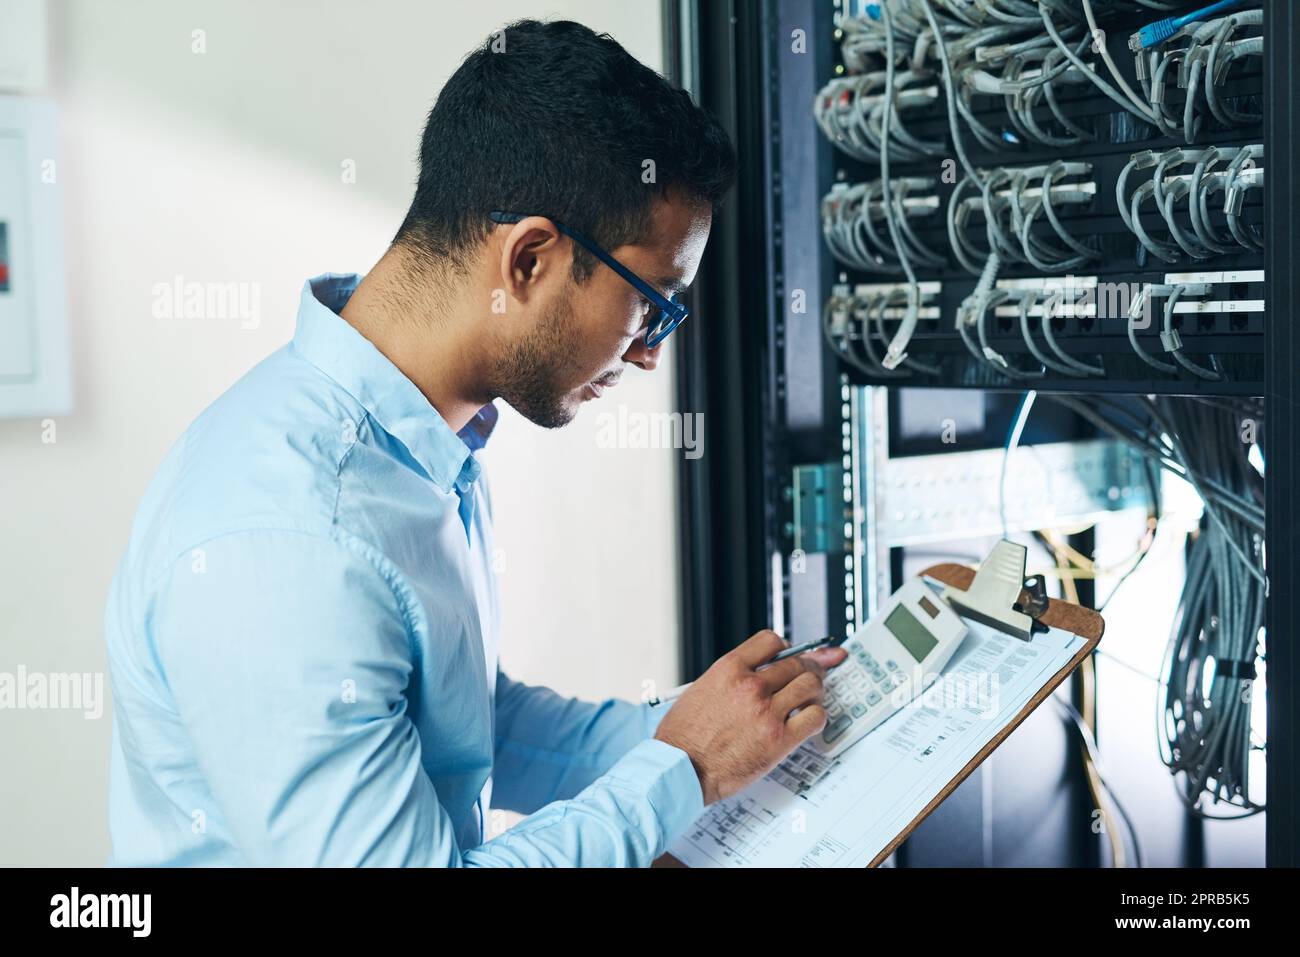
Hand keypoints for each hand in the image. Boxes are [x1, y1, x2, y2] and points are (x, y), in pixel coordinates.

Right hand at [653, 630, 846, 804]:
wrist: (681, 768)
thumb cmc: (684, 736)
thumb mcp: (702, 689)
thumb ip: (731, 678)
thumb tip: (753, 673)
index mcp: (729, 669)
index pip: (771, 641)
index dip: (785, 648)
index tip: (790, 655)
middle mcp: (750, 687)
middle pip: (796, 663)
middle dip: (806, 668)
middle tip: (808, 676)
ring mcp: (767, 712)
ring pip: (810, 685)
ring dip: (815, 690)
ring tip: (810, 698)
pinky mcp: (779, 739)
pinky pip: (815, 717)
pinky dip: (817, 716)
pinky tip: (809, 720)